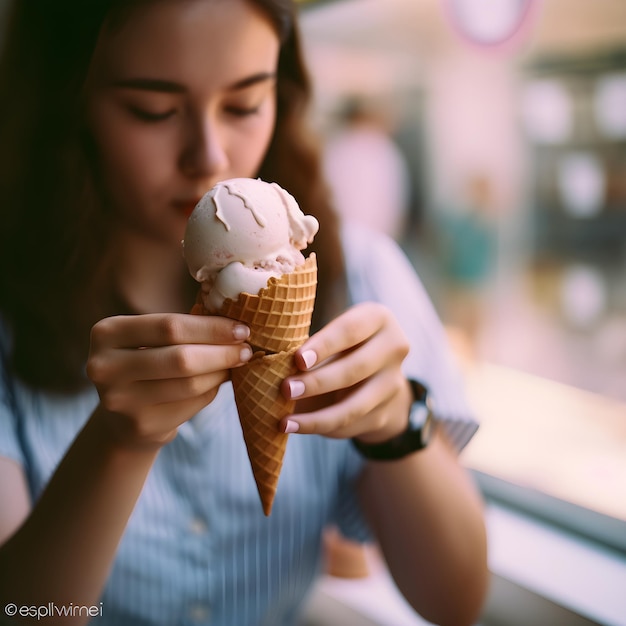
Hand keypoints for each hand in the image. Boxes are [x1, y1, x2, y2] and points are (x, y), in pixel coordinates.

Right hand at [86, 313, 251, 448]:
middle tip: (246, 348)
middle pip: (181, 358)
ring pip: (190, 384)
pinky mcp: (141, 425)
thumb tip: (236, 324)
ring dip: (222, 371)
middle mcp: (105, 367)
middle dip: (222, 352)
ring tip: (237, 362)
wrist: (123, 416)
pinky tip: (219, 381)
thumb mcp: (150, 338)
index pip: (169, 326)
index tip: (241, 328)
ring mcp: (121, 401)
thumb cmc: (147, 361)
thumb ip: (182, 327)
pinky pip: (192, 404)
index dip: (211, 328)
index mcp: (107, 333)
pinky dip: (213, 390)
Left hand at [279, 303, 411, 442]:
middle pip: (354, 369)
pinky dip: (319, 428)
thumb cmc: (341, 346)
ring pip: (354, 405)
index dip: (324, 346)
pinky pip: (350, 425)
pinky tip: (295, 427)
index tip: (297, 359)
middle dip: (317, 382)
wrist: (376, 376)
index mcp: (377, 319)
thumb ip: (310, 343)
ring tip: (285, 420)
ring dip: (317, 416)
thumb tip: (265, 359)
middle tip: (286, 389)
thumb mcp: (333, 334)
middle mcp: (394, 348)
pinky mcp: (385, 413)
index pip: (350, 330)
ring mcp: (393, 384)